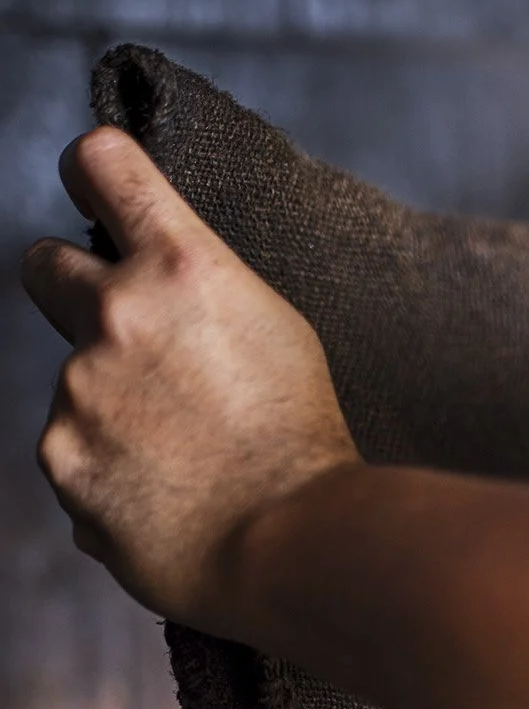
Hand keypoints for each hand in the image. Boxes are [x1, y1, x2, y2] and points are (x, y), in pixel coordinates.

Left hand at [21, 127, 356, 626]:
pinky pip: (77, 458)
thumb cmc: (304, 442)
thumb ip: (201, 295)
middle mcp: (114, 316)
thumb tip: (149, 291)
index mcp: (179, 266)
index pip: (101, 163)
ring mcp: (78, 391)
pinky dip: (111, 477)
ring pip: (77, 386)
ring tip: (185, 463)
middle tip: (127, 343)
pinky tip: (167, 503)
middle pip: (44, 266)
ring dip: (114, 413)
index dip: (91, 171)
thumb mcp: (275, 332)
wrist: (295, 545)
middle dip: (74, 292)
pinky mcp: (62, 461)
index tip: (92, 187)